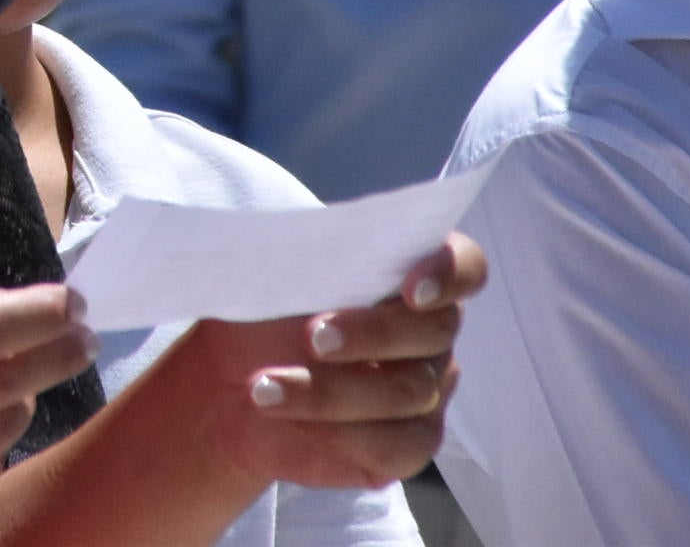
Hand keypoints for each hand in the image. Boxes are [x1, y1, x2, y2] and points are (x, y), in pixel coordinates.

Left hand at [163, 233, 488, 493]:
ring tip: (263, 388)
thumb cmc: (259, 311)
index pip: (463, 265)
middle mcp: (429, 332)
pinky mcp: (406, 444)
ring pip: (407, 392)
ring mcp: (425, 390)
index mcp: (408, 273)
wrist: (226, 382)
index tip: (409, 288)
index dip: (448, 273)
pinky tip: (292, 423)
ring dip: (331, 391)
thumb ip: (300, 251)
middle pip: (434, 330)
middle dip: (372, 333)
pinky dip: (340, 434)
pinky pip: (397, 446)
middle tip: (312, 337)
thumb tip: (304, 243)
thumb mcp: (271, 272)